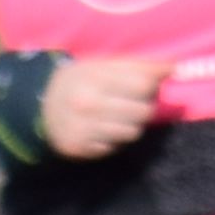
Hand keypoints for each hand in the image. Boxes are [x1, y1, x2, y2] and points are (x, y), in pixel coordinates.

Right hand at [38, 49, 168, 160]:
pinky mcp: (80, 148)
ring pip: (132, 132)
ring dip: (132, 124)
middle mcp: (88, 104)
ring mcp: (83, 129)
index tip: (146, 85)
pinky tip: (103, 129)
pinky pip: (115, 148)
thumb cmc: (81, 81)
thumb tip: (174, 67)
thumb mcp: (103, 65)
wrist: (41, 106)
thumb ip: (138, 66)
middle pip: (143, 112)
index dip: (151, 86)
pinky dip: (115, 139)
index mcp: (94, 78)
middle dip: (144, 107)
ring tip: (119, 116)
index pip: (144, 85)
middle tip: (133, 102)